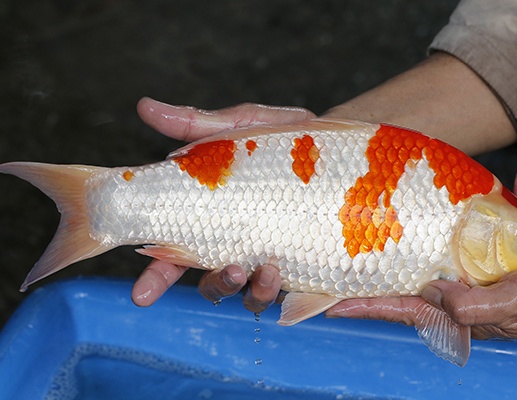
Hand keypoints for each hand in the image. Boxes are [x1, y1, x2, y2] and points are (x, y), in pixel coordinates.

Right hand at [131, 97, 313, 308]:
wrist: (337, 150)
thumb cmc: (282, 140)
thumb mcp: (241, 126)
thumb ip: (195, 125)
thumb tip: (144, 106)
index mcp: (214, 220)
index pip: (174, 254)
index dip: (156, 277)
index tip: (143, 293)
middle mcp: (239, 246)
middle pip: (212, 283)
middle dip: (215, 287)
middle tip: (229, 270)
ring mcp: (271, 259)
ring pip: (251, 294)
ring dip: (254, 291)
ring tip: (267, 269)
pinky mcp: (305, 266)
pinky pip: (296, 297)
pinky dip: (296, 299)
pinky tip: (298, 276)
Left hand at [328, 173, 516, 350]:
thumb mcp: (515, 304)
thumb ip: (472, 304)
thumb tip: (434, 294)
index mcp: (457, 308)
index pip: (397, 305)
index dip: (362, 303)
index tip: (330, 300)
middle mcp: (459, 291)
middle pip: (409, 272)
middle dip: (382, 257)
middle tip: (351, 237)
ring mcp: (477, 274)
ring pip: (444, 246)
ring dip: (437, 224)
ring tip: (421, 198)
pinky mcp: (500, 259)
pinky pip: (488, 231)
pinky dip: (496, 210)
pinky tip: (510, 188)